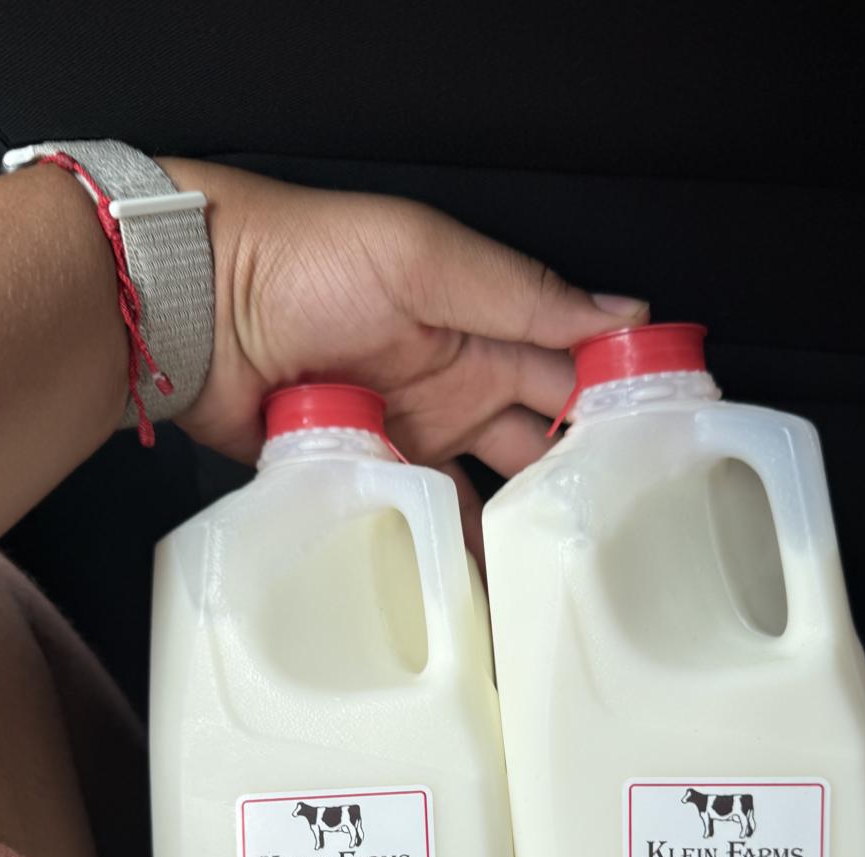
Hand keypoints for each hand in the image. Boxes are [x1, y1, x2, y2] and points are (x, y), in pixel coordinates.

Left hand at [160, 159, 646, 552]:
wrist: (197, 310)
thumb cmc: (306, 263)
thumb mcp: (425, 262)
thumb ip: (522, 295)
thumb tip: (626, 315)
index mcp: (484, 327)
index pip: (574, 368)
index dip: (619, 404)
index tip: (668, 449)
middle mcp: (460, 388)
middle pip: (540, 444)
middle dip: (577, 481)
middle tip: (622, 532)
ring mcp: (414, 439)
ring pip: (486, 494)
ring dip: (517, 529)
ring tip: (558, 577)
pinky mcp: (368, 480)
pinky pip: (420, 521)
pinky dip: (448, 550)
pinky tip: (482, 586)